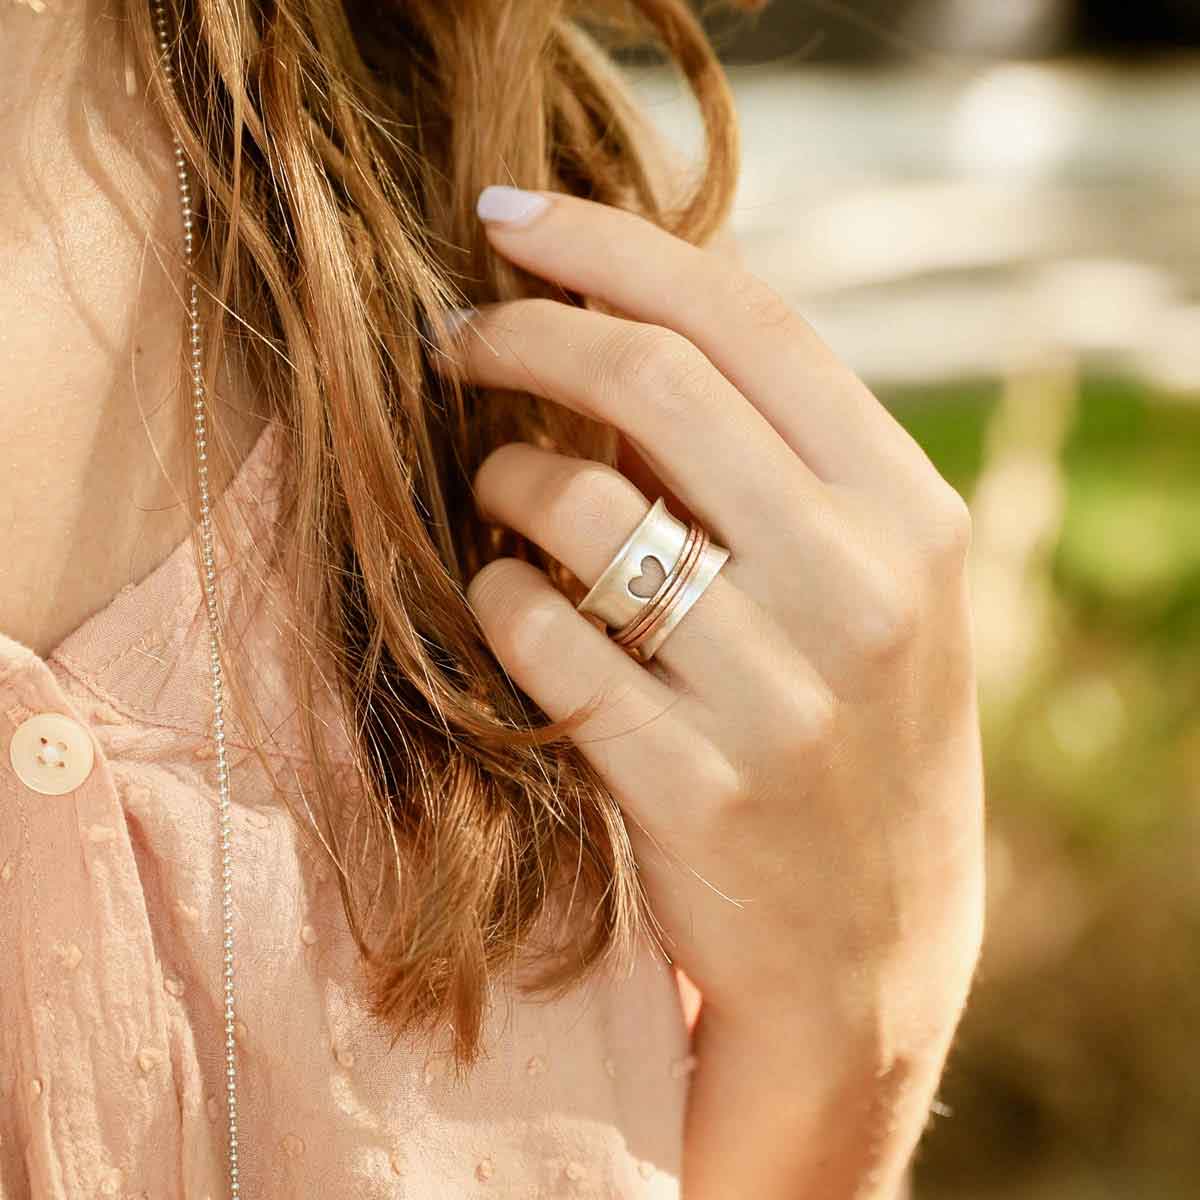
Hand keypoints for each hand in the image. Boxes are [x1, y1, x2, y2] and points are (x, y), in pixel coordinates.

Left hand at [438, 186, 983, 1093]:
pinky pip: (542, 644)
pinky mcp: (695, 792)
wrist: (871, 951)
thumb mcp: (870, 587)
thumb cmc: (851, 738)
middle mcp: (861, 590)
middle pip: (656, 383)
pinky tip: (507, 604)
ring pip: (582, 509)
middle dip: (525, 332)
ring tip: (497, 492)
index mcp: (909, 514)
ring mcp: (781, 697)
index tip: (507, 216)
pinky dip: (498, 602)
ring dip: (505, 479)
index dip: (613, 244)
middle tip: (457, 334)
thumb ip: (781, 463)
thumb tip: (627, 321)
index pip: (749, 321)